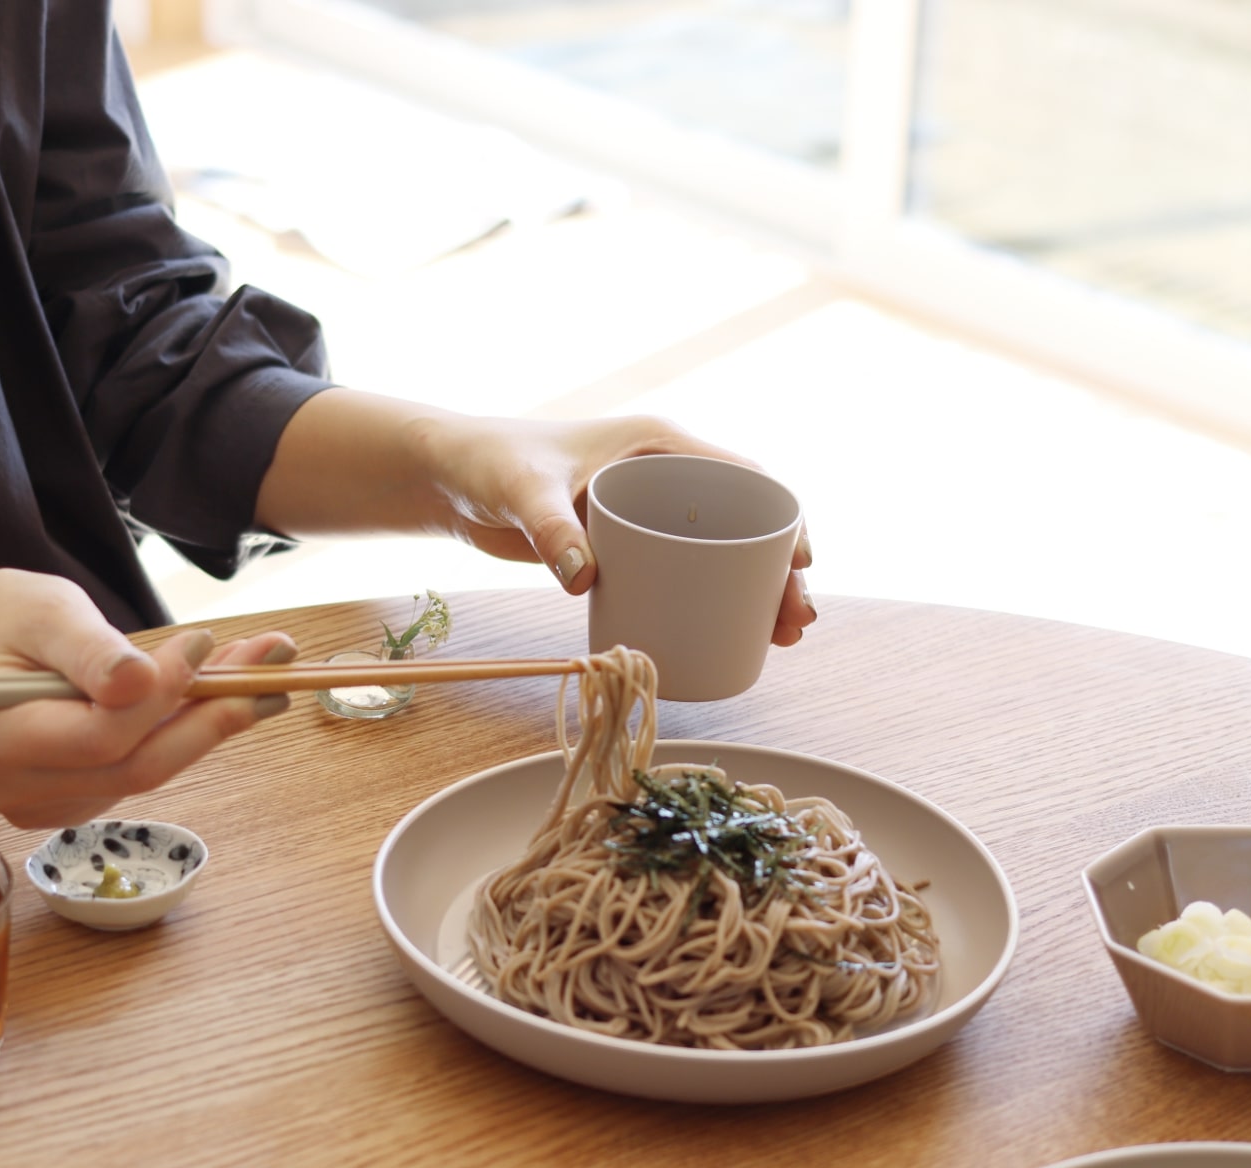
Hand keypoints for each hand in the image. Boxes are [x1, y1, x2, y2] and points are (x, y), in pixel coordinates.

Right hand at [0, 570, 294, 827]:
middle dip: (211, 718)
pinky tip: (213, 694)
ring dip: (208, 723)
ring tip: (256, 670)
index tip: (205, 642)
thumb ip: (90, 650)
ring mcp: (42, 804)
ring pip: (146, 771)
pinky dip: (183, 732)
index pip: (101, 735)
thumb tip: (143, 680)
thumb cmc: (5, 619)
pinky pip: (139, 772)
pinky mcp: (72, 801)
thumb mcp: (44, 612)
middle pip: (135, 768)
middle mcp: (11, 788)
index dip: (164, 693)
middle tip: (274, 669)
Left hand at [430, 414, 817, 645]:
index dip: (781, 519)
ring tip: (784, 640)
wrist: (450, 479)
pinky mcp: (630, 542)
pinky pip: (690, 570)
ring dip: (758, 591)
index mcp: (657, 444)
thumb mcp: (523, 492)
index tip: (800, 562)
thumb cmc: (489, 464)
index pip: (743, 476)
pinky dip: (718, 599)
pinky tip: (739, 636)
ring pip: (723, 553)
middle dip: (782, 570)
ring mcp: (650, 511)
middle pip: (744, 523)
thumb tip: (586, 578)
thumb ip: (552, 528)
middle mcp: (664, 474)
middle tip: (797, 621)